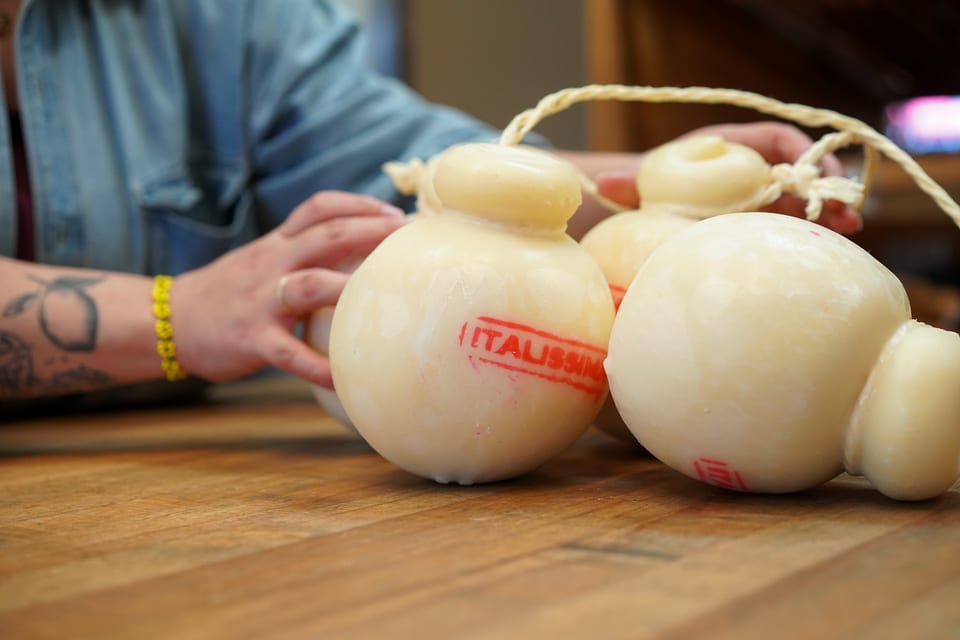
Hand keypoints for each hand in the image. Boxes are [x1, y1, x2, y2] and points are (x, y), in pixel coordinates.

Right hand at [171, 192, 405, 387]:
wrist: (168, 321)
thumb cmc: (230, 293)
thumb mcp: (263, 260)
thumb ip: (301, 252)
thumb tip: (358, 252)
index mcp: (277, 244)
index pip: (319, 208)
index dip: (360, 205)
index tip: (396, 214)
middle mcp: (272, 264)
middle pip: (326, 236)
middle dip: (371, 233)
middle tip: (409, 242)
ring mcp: (261, 302)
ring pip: (309, 285)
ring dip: (349, 288)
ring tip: (387, 295)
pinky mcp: (251, 339)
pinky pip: (289, 353)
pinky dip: (318, 365)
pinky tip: (346, 377)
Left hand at [595, 121, 862, 234]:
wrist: (647, 204)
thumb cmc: (648, 186)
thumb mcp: (641, 184)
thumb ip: (628, 184)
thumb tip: (603, 183)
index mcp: (730, 148)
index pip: (777, 139)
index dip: (804, 150)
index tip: (817, 171)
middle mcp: (750, 169)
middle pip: (798, 172)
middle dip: (824, 187)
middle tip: (845, 209)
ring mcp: (756, 197)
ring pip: (800, 200)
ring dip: (826, 211)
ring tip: (849, 228)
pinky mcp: (756, 223)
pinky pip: (787, 224)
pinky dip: (807, 233)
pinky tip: (826, 250)